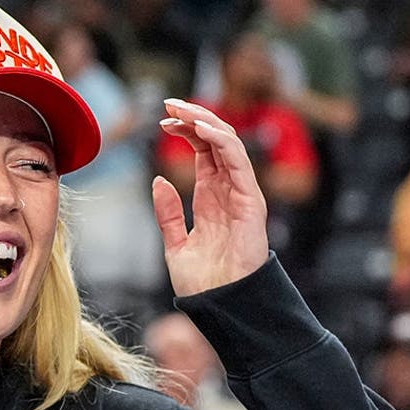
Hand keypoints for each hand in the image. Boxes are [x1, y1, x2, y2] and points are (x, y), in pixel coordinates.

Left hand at [152, 99, 269, 295]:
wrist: (219, 305)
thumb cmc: (202, 282)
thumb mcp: (175, 242)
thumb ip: (168, 212)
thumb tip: (159, 181)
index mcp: (211, 196)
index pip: (202, 151)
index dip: (186, 131)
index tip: (161, 121)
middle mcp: (228, 190)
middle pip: (215, 141)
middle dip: (193, 118)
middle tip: (168, 105)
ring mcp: (241, 193)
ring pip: (228, 144)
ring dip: (205, 122)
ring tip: (180, 110)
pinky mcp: (250, 200)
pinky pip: (239, 162)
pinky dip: (222, 141)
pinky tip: (201, 129)